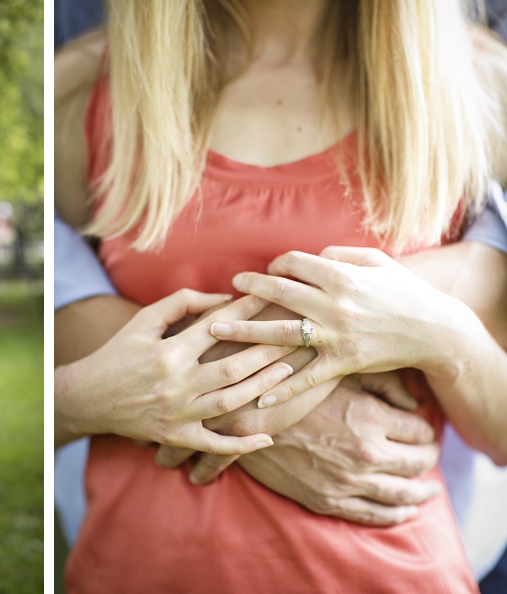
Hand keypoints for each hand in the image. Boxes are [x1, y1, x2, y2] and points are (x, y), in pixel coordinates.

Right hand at [55, 289, 296, 453]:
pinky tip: (266, 437)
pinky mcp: (176, 436)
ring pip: (229, 401)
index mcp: (168, 352)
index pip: (215, 327)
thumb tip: (222, 298)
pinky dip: (240, 444)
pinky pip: (213, 444)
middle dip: (266, 350)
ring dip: (262, 386)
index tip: (270, 296)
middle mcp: (175, 383)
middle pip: (232, 367)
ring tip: (288, 371)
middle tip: (295, 336)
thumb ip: (181, 304)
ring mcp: (178, 413)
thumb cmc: (118, 353)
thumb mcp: (143, 321)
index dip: (245, 311)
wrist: (88, 397)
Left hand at [209, 246, 479, 406]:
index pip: (293, 264)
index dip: (274, 265)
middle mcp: (334, 305)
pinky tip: (257, 397)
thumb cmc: (405, 292)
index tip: (264, 272)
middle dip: (248, 291)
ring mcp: (336, 336)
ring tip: (216, 330)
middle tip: (226, 292)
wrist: (436, 332)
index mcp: (341, 276)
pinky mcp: (342, 363)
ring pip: (281, 333)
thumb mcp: (376, 262)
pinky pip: (306, 378)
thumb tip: (308, 256)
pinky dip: (282, 389)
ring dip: (245, 331)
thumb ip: (339, 255)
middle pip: (279, 294)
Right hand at [236, 373, 440, 524]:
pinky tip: (406, 509)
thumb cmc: (291, 390)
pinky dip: (396, 514)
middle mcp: (365, 453)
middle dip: (428, 458)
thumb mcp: (337, 374)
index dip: (426, 429)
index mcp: (369, 419)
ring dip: (422, 492)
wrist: (243, 420)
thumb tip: (414, 403)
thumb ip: (381, 384)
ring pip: (403, 493)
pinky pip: (374, 514)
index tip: (424, 429)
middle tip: (429, 454)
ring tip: (428, 489)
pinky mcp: (328, 500)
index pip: (420, 431)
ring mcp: (347, 481)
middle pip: (418, 462)